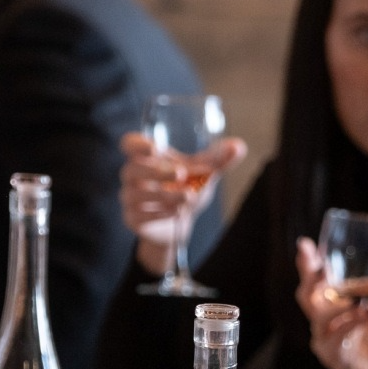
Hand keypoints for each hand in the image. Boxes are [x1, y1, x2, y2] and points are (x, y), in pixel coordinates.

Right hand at [119, 133, 245, 274]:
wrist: (179, 224)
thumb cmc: (186, 189)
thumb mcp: (203, 174)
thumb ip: (218, 160)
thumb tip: (238, 147)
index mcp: (147, 157)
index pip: (129, 144)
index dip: (137, 144)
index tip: (155, 148)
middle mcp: (133, 176)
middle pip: (131, 169)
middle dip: (156, 171)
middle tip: (181, 173)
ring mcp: (130, 198)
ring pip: (135, 194)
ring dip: (163, 195)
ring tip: (188, 196)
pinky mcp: (132, 219)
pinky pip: (139, 215)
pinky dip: (159, 213)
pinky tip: (176, 211)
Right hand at [294, 240, 367, 368]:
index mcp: (339, 305)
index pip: (319, 282)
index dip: (309, 265)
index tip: (306, 245)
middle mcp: (327, 321)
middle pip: (308, 296)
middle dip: (310, 279)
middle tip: (318, 267)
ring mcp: (326, 338)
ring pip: (318, 316)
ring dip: (338, 306)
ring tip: (359, 305)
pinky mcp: (331, 355)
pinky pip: (333, 337)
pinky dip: (348, 325)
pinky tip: (363, 318)